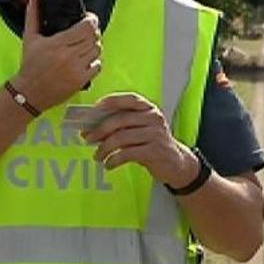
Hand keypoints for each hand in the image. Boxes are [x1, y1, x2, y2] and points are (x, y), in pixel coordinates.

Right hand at [12, 0, 101, 111]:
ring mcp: (77, 69)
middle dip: (93, 31)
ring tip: (85, 44)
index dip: (92, 20)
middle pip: (94, 37)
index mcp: (57, 43)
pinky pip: (98, 65)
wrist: (29, 92)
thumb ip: (33, 13)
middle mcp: (69, 56)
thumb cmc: (30, 64)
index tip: (88, 18)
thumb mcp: (30, 37)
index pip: (87, 27)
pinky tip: (85, 59)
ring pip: (97, 50)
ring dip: (94, 45)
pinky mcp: (81, 81)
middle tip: (86, 31)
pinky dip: (95, 60)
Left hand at [82, 93, 198, 186]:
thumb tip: (91, 126)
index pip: (127, 99)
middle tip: (87, 139)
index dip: (108, 103)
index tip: (92, 112)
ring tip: (97, 156)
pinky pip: (127, 154)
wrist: (176, 163)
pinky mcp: (155, 151)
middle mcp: (153, 118)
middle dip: (99, 130)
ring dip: (104, 148)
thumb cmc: (152, 142)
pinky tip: (108, 164)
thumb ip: (121, 123)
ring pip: (121, 138)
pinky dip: (113, 160)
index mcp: (149, 108)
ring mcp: (155, 134)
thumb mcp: (140, 128)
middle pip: (119, 120)